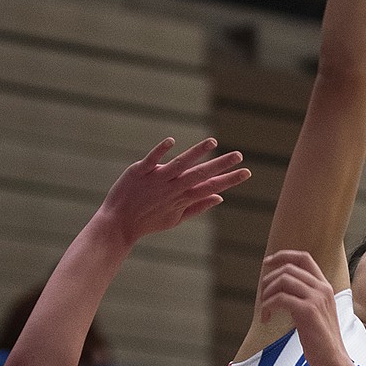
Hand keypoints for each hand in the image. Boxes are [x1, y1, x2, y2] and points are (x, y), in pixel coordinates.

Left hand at [98, 138, 248, 244]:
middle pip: (200, 175)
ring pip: (180, 164)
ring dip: (195, 153)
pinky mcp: (139, 172)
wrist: (117, 224)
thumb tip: (220, 198)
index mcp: (183, 198)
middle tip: (238, 155)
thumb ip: (198, 207)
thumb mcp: (176, 219)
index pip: (211, 187)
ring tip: (212, 142)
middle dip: (220, 165)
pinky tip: (172, 142)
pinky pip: (152, 160)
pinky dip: (161, 152)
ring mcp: (156, 179)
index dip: (229, 180)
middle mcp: (173, 188)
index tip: (247, 172)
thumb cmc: (148, 221)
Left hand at [260, 250, 350, 365]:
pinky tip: (266, 318)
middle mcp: (322, 288)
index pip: (304, 257)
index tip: (267, 262)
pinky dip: (268, 306)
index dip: (283, 255)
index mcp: (324, 286)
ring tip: (264, 308)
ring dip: (267, 293)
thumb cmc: (321, 340)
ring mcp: (316, 298)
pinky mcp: (308, 311)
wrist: (334, 359)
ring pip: (283, 280)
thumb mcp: (315, 312)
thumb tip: (280, 290)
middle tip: (262, 295)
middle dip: (269, 279)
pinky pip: (280, 299)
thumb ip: (304, 297)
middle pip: (288, 268)